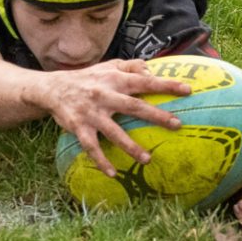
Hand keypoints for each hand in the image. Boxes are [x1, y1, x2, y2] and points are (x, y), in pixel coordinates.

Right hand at [44, 59, 190, 177]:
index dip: (166, 85)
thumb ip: (131, 66)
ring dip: (131, 146)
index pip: (144, 80)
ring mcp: (91, 113)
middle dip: (156, 115)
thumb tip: (152, 70)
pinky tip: (113, 174)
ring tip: (148, 159)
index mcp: (115, 79)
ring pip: (113, 132)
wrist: (54, 88)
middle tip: (177, 125)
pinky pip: (91, 147)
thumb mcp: (108, 66)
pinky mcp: (79, 127)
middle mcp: (104, 95)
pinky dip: (101, 161)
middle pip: (134, 106)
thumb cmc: (88, 78)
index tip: (187, 90)